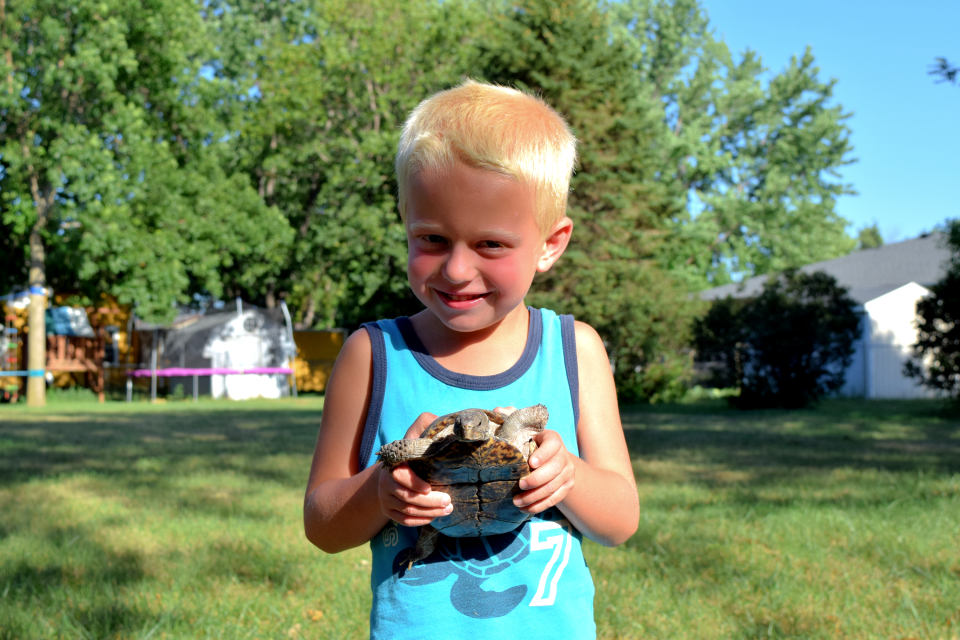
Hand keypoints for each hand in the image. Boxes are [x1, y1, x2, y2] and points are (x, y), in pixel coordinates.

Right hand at [377, 412, 451, 526]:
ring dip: (430, 513)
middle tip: (449, 502)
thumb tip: (440, 420)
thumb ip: (425, 423)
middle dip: (429, 502)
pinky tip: (435, 517)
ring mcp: (386, 499)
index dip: (414, 483)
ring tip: (448, 509)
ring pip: (408, 511)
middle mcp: (386, 483)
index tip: (430, 487)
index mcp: (393, 465)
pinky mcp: (389, 512)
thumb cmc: (410, 452)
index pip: (401, 477)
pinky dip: (421, 521)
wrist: (390, 471)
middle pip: (407, 498)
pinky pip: (405, 521)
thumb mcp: (415, 434)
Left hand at [512, 429, 575, 513]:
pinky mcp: (567, 487)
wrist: (552, 457)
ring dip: (534, 496)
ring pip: (553, 486)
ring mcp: (568, 472)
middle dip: (536, 479)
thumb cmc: (533, 447)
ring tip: (517, 501)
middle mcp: (565, 456)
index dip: (543, 454)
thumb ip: (520, 444)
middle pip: (554, 468)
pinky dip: (539, 506)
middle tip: (520, 485)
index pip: (552, 445)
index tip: (531, 463)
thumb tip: (505, 455)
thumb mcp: (528, 440)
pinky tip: (526, 508)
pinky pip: (554, 499)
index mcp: (554, 440)